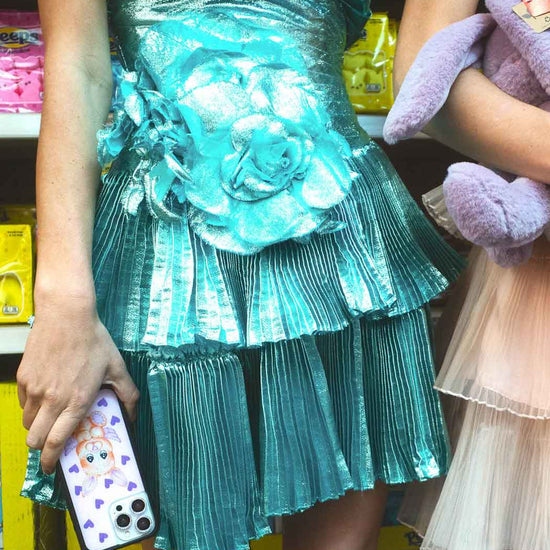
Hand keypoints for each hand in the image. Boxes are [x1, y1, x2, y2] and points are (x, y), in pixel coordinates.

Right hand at [16, 298, 138, 473]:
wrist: (67, 315)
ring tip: (52, 414)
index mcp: (77, 400)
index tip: (50, 467)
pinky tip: (46, 393)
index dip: (51, 460)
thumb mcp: (117, 367)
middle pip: (35, 440)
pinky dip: (31, 406)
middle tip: (51, 441)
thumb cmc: (94, 340)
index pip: (56, 442)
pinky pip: (23, 402)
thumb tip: (133, 416)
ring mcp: (35, 388)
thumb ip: (127, 394)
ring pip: (27, 422)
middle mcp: (52, 399)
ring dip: (37, 425)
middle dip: (42, 447)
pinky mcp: (24, 377)